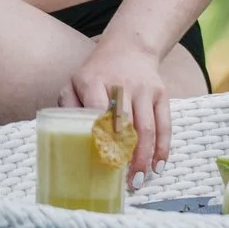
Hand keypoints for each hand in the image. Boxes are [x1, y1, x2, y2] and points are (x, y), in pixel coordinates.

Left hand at [65, 40, 172, 182]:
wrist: (130, 46)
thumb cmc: (97, 72)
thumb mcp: (75, 81)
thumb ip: (68, 105)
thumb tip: (64, 136)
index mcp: (95, 81)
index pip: (98, 108)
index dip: (101, 134)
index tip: (101, 157)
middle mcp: (122, 84)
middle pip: (126, 123)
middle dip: (126, 155)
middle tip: (122, 181)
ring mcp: (144, 89)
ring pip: (147, 127)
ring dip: (144, 157)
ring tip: (138, 180)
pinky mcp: (160, 94)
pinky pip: (164, 124)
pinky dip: (162, 148)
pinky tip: (157, 166)